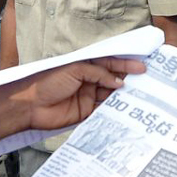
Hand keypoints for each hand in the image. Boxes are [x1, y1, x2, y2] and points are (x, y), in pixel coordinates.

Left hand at [25, 56, 143, 130]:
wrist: (29, 105)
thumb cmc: (47, 82)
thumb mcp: (74, 71)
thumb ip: (97, 74)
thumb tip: (118, 82)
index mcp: (85, 66)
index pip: (109, 64)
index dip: (125, 65)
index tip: (141, 67)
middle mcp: (88, 80)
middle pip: (112, 79)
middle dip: (128, 80)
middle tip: (146, 82)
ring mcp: (87, 96)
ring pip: (110, 95)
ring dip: (123, 95)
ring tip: (140, 96)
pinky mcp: (85, 112)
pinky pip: (103, 110)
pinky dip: (114, 110)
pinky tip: (126, 109)